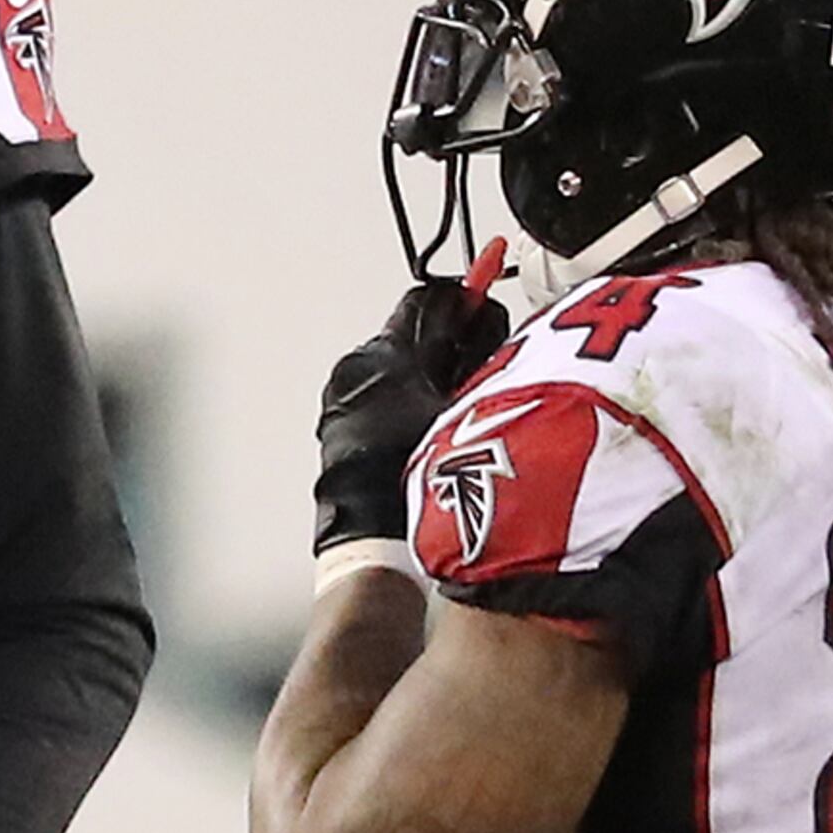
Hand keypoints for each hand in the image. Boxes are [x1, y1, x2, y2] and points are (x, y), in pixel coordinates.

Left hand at [313, 243, 511, 552]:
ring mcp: (345, 395)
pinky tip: (430, 416)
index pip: (431, 300)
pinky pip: (383, 387)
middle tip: (478, 348)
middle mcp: (359, 370)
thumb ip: (482, 358)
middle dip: (450, 334)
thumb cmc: (420, 480)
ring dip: (429, 364)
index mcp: (388, 358)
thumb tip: (492, 322)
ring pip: (400, 358)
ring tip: (456, 392)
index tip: (484, 293)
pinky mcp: (340, 418)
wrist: (375, 539)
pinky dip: (409, 391)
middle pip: (413, 328)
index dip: (465, 298)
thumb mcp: (469, 409)